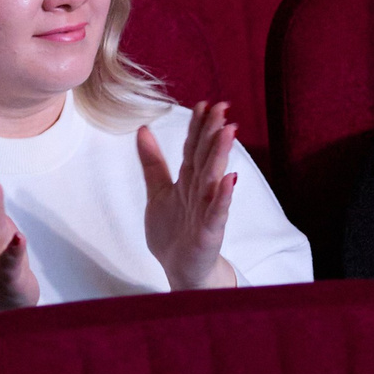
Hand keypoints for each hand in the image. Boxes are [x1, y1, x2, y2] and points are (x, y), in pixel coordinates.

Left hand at [138, 102, 239, 290]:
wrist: (181, 270)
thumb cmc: (174, 232)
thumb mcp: (158, 192)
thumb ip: (153, 162)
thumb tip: (143, 129)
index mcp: (188, 181)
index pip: (193, 148)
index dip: (197, 127)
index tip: (203, 104)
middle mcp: (200, 191)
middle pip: (206, 157)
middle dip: (213, 133)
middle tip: (222, 108)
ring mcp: (206, 210)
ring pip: (213, 178)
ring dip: (221, 155)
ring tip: (228, 132)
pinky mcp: (210, 231)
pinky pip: (217, 211)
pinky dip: (223, 195)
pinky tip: (230, 178)